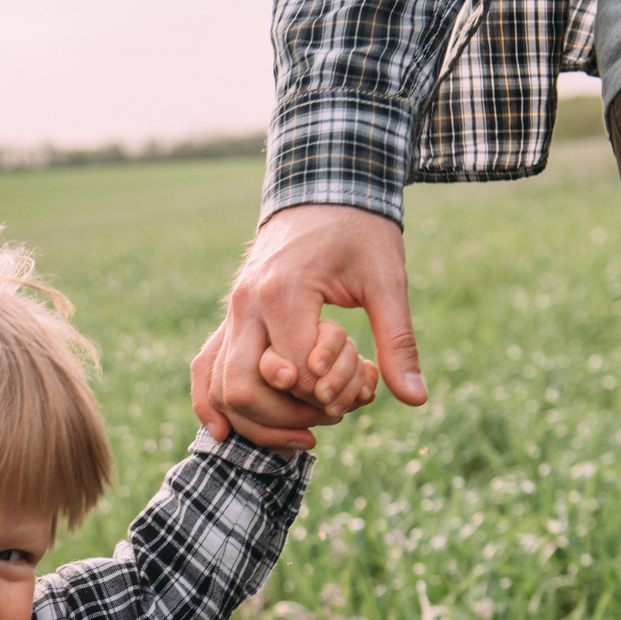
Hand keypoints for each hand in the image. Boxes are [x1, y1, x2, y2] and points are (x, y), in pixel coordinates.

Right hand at [193, 204, 422, 451]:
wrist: (323, 187)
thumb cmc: (360, 231)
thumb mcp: (388, 281)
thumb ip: (397, 341)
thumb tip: (415, 398)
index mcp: (284, 292)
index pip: (296, 374)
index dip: (328, 395)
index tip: (359, 390)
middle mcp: (246, 305)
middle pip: (244, 390)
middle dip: (287, 418)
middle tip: (328, 418)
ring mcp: (231, 312)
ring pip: (220, 388)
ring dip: (258, 421)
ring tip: (301, 431)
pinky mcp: (229, 318)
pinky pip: (205, 369)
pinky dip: (211, 404)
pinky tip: (225, 432)